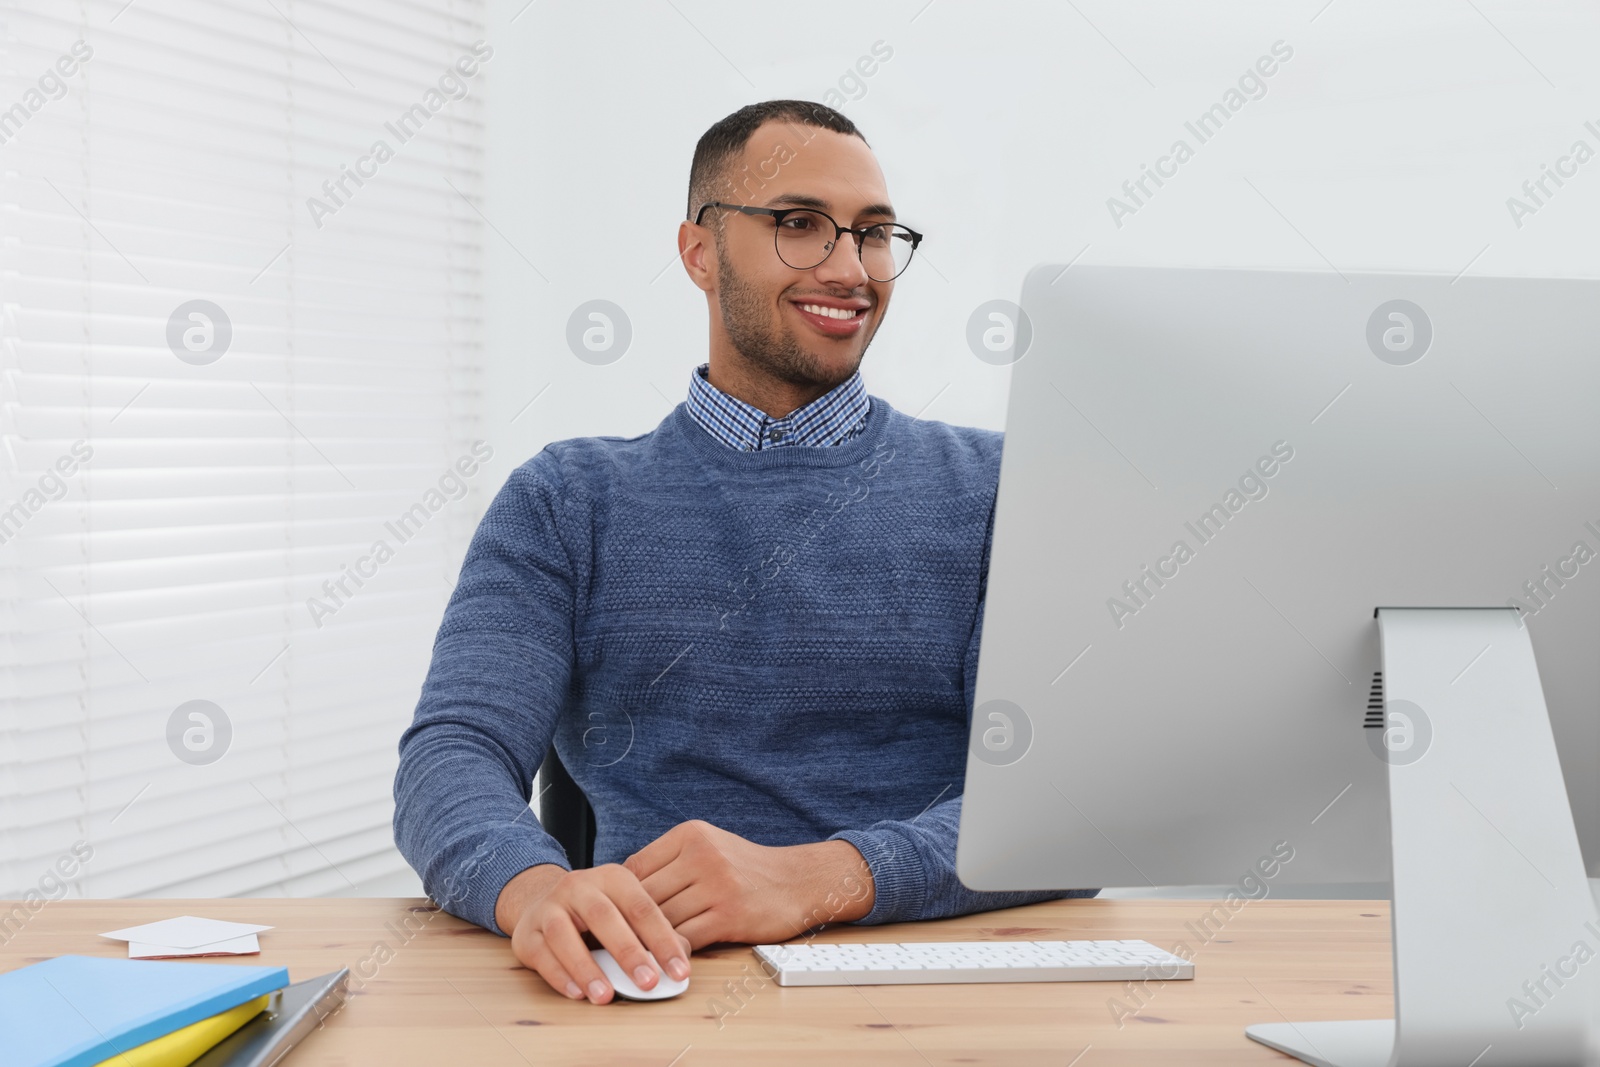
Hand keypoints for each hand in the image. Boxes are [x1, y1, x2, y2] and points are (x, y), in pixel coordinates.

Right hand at [496, 863, 691, 1004]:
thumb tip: (680, 960)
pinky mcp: (527, 932)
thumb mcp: (625, 910)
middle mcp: (579, 886)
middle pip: (604, 917)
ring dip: (587, 968)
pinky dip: (559, 976)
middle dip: (628, 952)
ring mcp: (549, 907)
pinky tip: (577, 993)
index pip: (642, 907)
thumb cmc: (597, 912)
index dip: (663, 940)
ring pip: (564, 935)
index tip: (680, 972)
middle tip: (648, 983)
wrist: (542, 899)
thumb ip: (652, 932)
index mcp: (612, 878)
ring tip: (606, 996)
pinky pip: (542, 954)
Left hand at [623, 820, 874, 949]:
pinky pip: (687, 938)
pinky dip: (674, 952)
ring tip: (634, 954)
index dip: (619, 895)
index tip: (610, 914)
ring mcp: (717, 885)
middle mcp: (702, 855)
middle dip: (628, 921)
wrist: (798, 881)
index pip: (636, 867)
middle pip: (645, 896)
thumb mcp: (708, 846)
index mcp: (691, 835)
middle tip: (611, 941)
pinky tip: (667, 959)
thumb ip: (670, 861)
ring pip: (663, 920)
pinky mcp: (730, 916)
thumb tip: (623, 889)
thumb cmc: (745, 868)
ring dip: (649, 941)